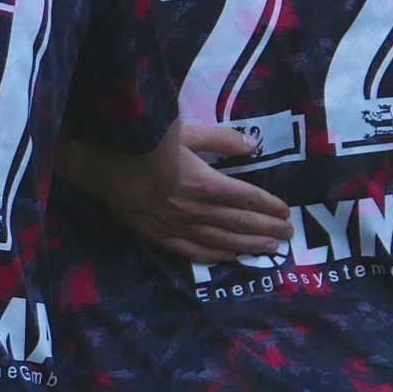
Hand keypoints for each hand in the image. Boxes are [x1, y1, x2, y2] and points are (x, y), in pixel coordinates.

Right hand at [110, 123, 293, 264]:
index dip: (268, 205)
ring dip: (247, 246)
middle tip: (287, 234)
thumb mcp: (186, 133)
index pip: (246, 198)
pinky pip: (190, 251)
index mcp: (207, 185)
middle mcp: (197, 210)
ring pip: (220, 241)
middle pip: (238, 223)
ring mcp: (177, 226)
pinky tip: (227, 258)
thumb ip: (220, 139)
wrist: (105, 164)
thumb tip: (251, 144)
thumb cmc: (146, 144)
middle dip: (266, 228)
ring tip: (269, 249)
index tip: (286, 211)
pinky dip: (212, 256)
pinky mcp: (157, 234)